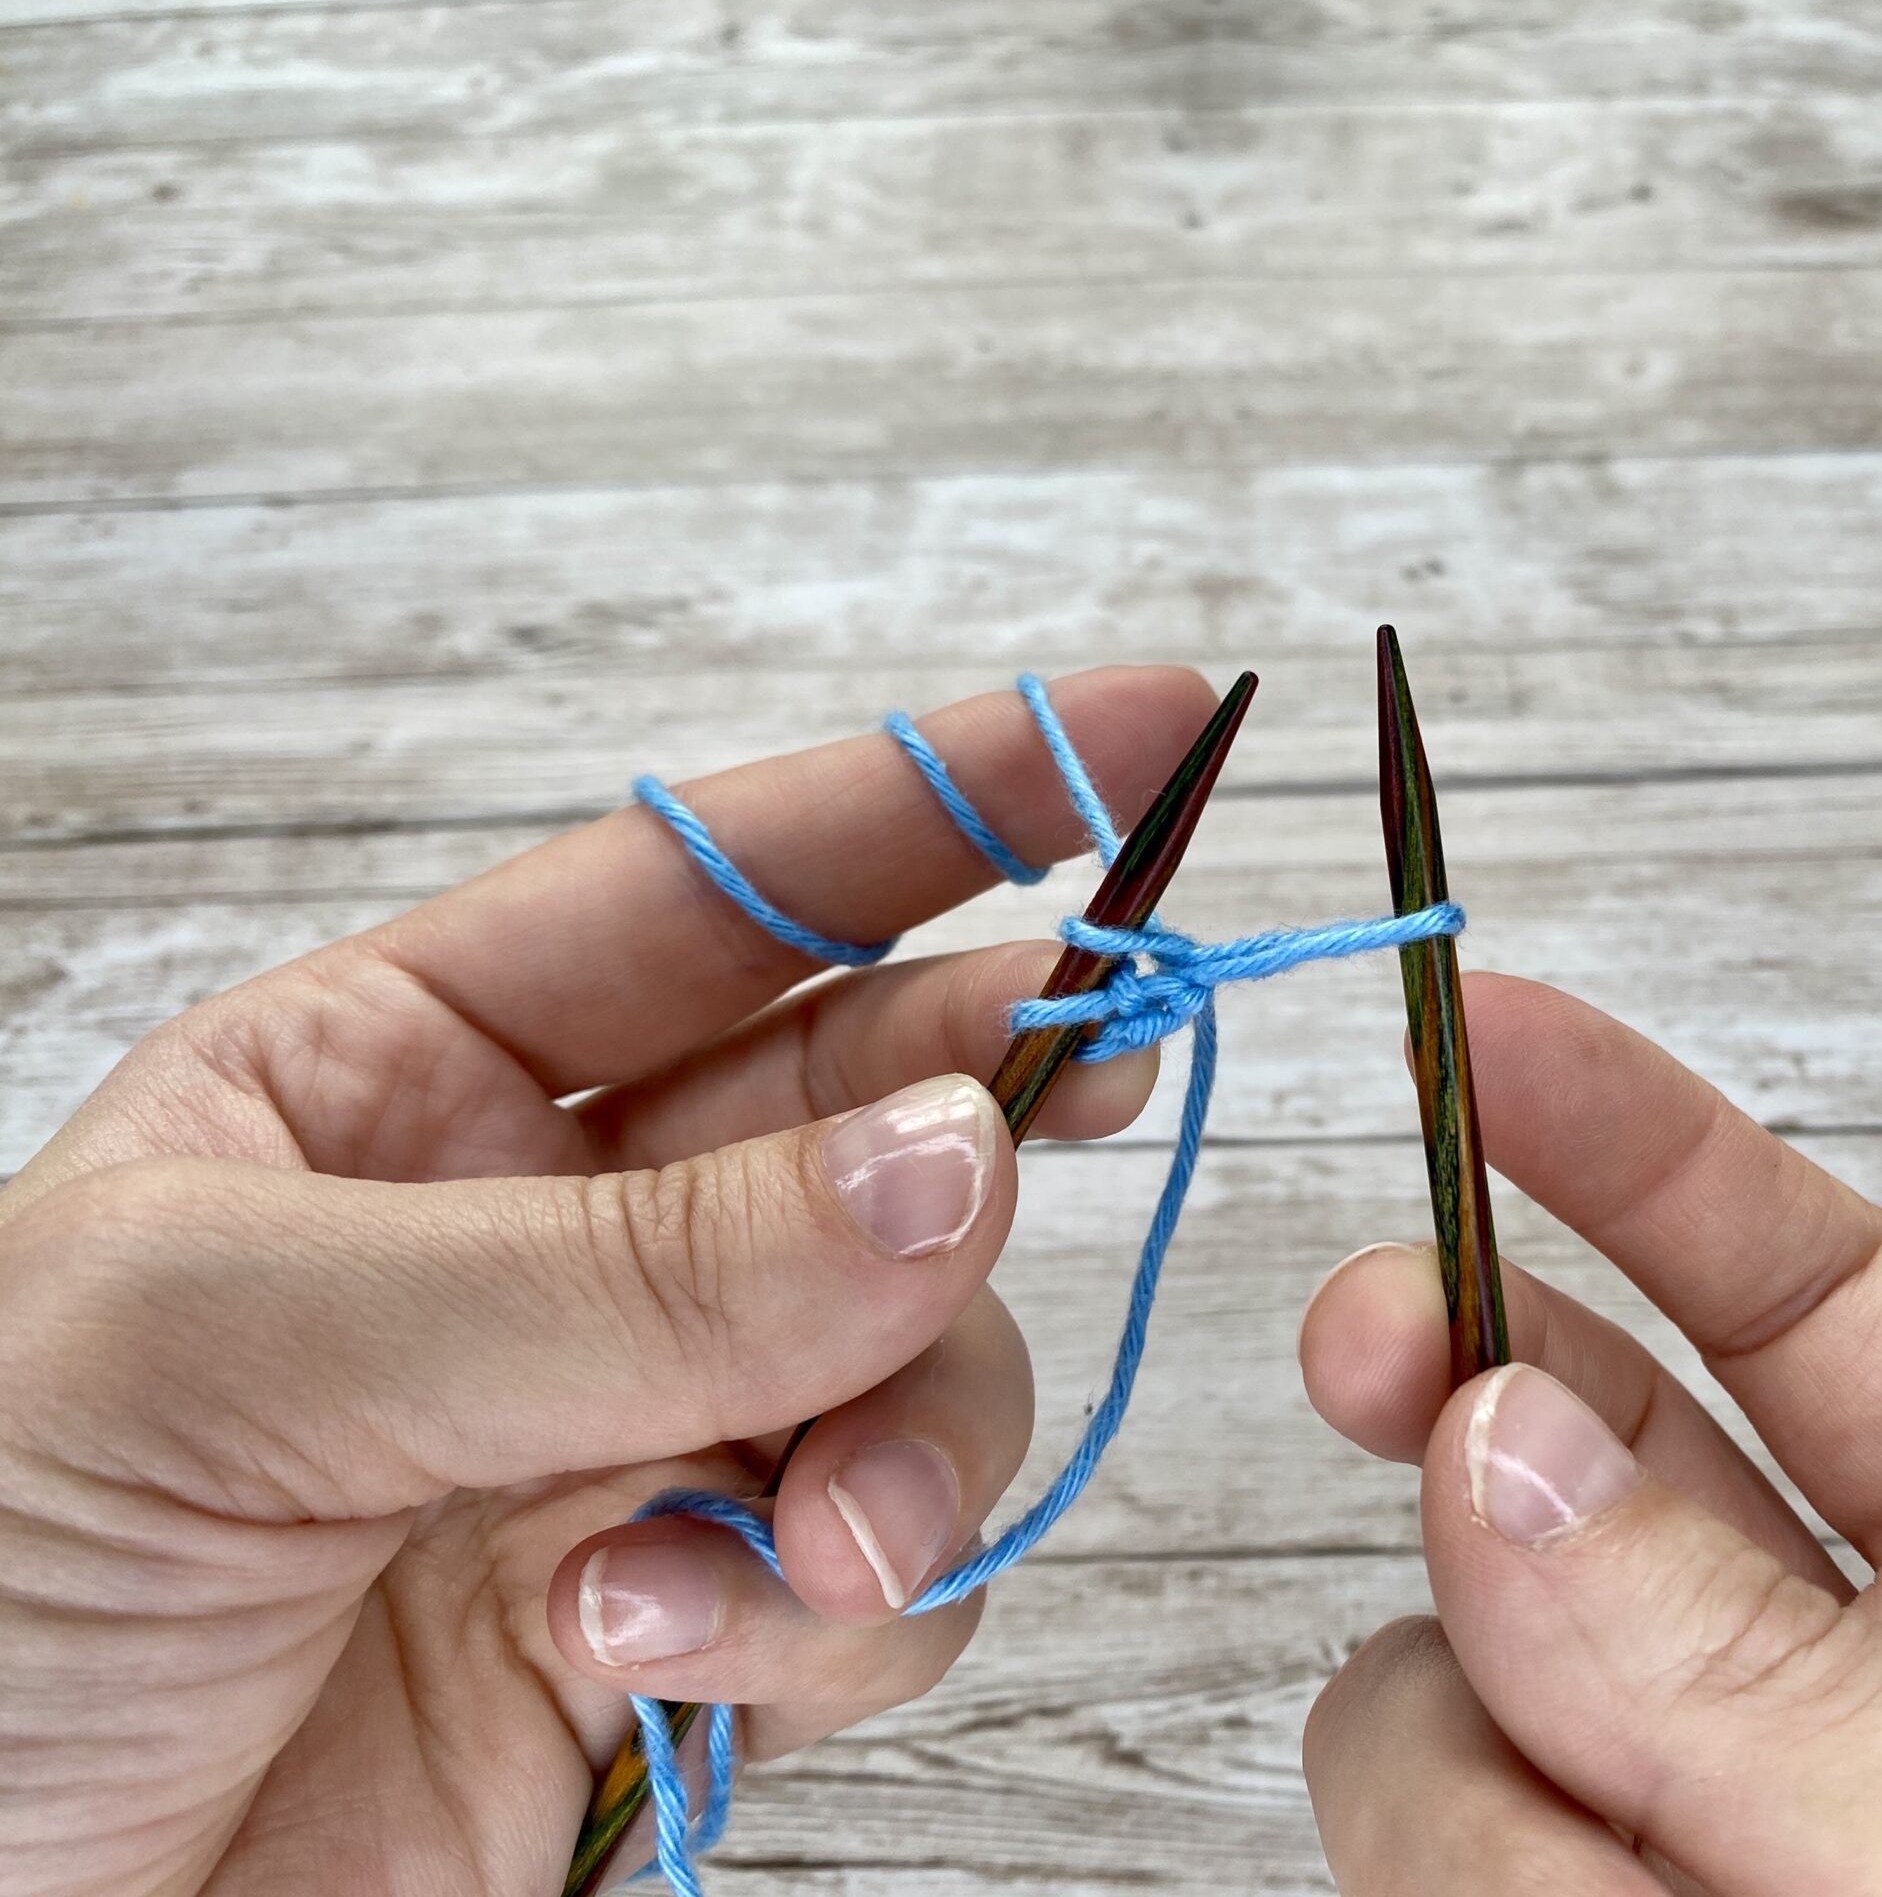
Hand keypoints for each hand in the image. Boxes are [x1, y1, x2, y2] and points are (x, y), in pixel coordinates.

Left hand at [0, 666, 1215, 1896]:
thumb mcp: (233, 1353)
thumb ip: (619, 1265)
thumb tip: (954, 1159)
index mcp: (392, 1081)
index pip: (709, 892)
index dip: (932, 795)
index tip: (1143, 728)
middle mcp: (538, 1240)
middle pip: (864, 1110)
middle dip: (981, 1110)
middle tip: (1090, 1092)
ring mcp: (625, 1436)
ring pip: (918, 1359)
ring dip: (911, 1437)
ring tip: (812, 1540)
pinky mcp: (683, 1639)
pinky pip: (879, 1587)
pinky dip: (828, 1621)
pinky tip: (651, 1659)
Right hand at [1297, 974, 1881, 1894]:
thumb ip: (1782, 1682)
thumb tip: (1492, 1456)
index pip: (1816, 1314)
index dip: (1639, 1150)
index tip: (1476, 1021)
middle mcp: (1823, 1736)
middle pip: (1562, 1481)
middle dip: (1459, 1402)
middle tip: (1372, 1357)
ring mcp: (1661, 1865)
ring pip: (1435, 1700)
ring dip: (1490, 1783)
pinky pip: (1410, 1865)